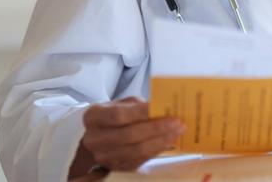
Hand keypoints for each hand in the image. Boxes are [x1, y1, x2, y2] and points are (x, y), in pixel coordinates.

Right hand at [70, 97, 184, 173]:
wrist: (101, 135)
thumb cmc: (115, 114)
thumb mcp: (122, 104)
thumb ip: (139, 105)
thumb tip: (163, 106)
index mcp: (93, 117)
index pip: (118, 115)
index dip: (140, 112)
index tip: (161, 107)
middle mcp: (94, 139)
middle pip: (128, 135)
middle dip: (156, 128)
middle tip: (177, 121)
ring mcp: (104, 156)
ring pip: (136, 150)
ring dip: (160, 141)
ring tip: (178, 131)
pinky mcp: (116, 167)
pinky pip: (140, 160)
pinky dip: (157, 150)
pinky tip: (170, 140)